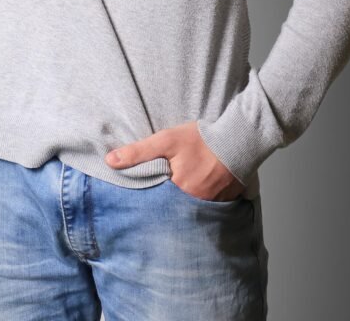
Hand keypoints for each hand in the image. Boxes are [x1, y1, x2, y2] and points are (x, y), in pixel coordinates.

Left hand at [104, 121, 246, 201]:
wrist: (239, 140)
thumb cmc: (202, 139)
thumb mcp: (166, 140)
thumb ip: (138, 152)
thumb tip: (110, 161)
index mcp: (178, 192)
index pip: (155, 202)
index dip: (148, 198)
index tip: (140, 196)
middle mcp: (194, 205)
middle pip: (172, 209)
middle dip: (165, 204)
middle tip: (161, 194)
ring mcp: (211, 206)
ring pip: (189, 211)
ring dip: (183, 204)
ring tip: (179, 193)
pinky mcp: (224, 204)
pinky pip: (207, 210)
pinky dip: (201, 203)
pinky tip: (198, 191)